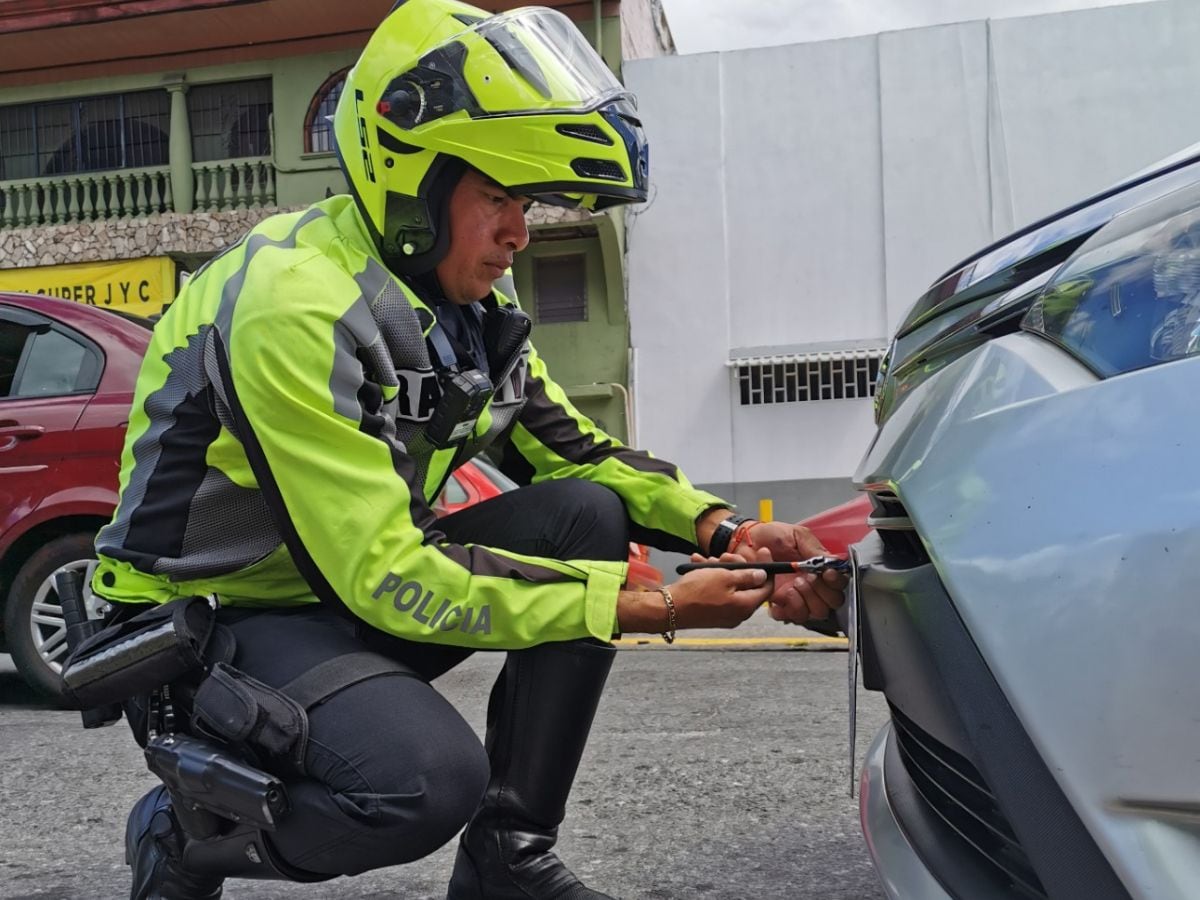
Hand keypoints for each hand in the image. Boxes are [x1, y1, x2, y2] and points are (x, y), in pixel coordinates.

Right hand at [616, 550, 771, 633]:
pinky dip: (712, 579)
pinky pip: (719, 592)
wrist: (668, 608)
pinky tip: (700, 566)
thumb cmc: (696, 592)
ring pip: (731, 586)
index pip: (767, 587)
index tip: (763, 551)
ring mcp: (725, 615)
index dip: (767, 567)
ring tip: (709, 560)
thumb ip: (747, 576)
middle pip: (748, 585)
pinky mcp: (712, 613)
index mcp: (746, 606)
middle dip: (739, 566)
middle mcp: (739, 614)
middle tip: (727, 555)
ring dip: (722, 570)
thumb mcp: (724, 576)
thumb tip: (763, 575)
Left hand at [731, 521, 847, 624]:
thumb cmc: (771, 536)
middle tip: (807, 579)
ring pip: (814, 613)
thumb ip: (814, 548)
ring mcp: (796, 596)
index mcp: (818, 569)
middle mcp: (811, 585)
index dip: (837, 582)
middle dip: (822, 593)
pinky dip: (787, 608)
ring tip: (793, 585)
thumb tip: (832, 561)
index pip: (839, 584)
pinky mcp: (779, 603)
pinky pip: (790, 616)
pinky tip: (780, 596)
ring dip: (806, 600)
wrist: (746, 540)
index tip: (827, 574)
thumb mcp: (796, 535)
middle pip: (831, 603)